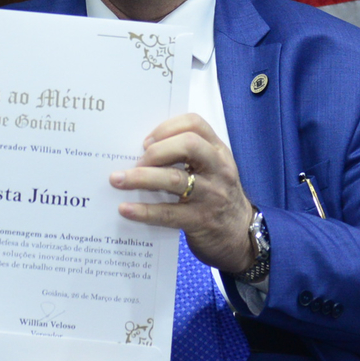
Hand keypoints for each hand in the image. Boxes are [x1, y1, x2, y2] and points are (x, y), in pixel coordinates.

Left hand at [109, 113, 256, 272]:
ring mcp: (211, 196)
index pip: (195, 124)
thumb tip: (140, 150)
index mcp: (218, 151)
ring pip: (175, 179)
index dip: (167, 127)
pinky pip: (168, 213)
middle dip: (157, 150)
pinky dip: (144, 210)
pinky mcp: (201, 221)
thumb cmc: (217, 196)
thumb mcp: (211, 170)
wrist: (241, 236)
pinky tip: (125, 209)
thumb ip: (187, 156)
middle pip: (188, 145)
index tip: (147, 140)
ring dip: (141, 177)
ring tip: (118, 179)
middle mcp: (218, 169)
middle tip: (137, 160)